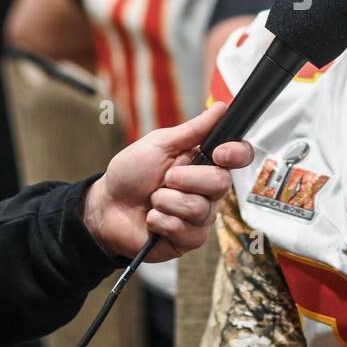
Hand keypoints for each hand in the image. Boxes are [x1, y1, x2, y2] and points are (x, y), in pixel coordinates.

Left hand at [82, 102, 252, 261]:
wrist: (106, 205)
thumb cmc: (131, 172)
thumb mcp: (159, 144)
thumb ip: (193, 129)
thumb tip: (221, 107)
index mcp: (204, 161)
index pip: (240, 156)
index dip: (237, 154)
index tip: (219, 154)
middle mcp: (207, 189)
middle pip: (221, 183)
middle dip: (185, 179)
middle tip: (164, 179)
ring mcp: (200, 216)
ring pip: (200, 209)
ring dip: (167, 202)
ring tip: (152, 200)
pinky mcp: (189, 239)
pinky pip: (186, 231)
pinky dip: (161, 222)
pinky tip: (151, 219)